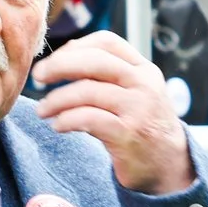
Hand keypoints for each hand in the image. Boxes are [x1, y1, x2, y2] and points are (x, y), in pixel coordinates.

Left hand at [30, 31, 193, 194]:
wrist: (169, 163)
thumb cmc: (142, 125)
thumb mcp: (134, 92)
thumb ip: (108, 74)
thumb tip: (66, 54)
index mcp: (143, 68)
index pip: (107, 42)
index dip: (75, 47)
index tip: (54, 60)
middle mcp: (143, 84)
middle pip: (95, 61)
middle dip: (60, 66)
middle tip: (38, 76)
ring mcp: (137, 108)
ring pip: (87, 92)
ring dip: (57, 100)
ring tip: (42, 110)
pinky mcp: (128, 134)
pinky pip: (88, 119)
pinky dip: (67, 120)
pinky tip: (58, 125)